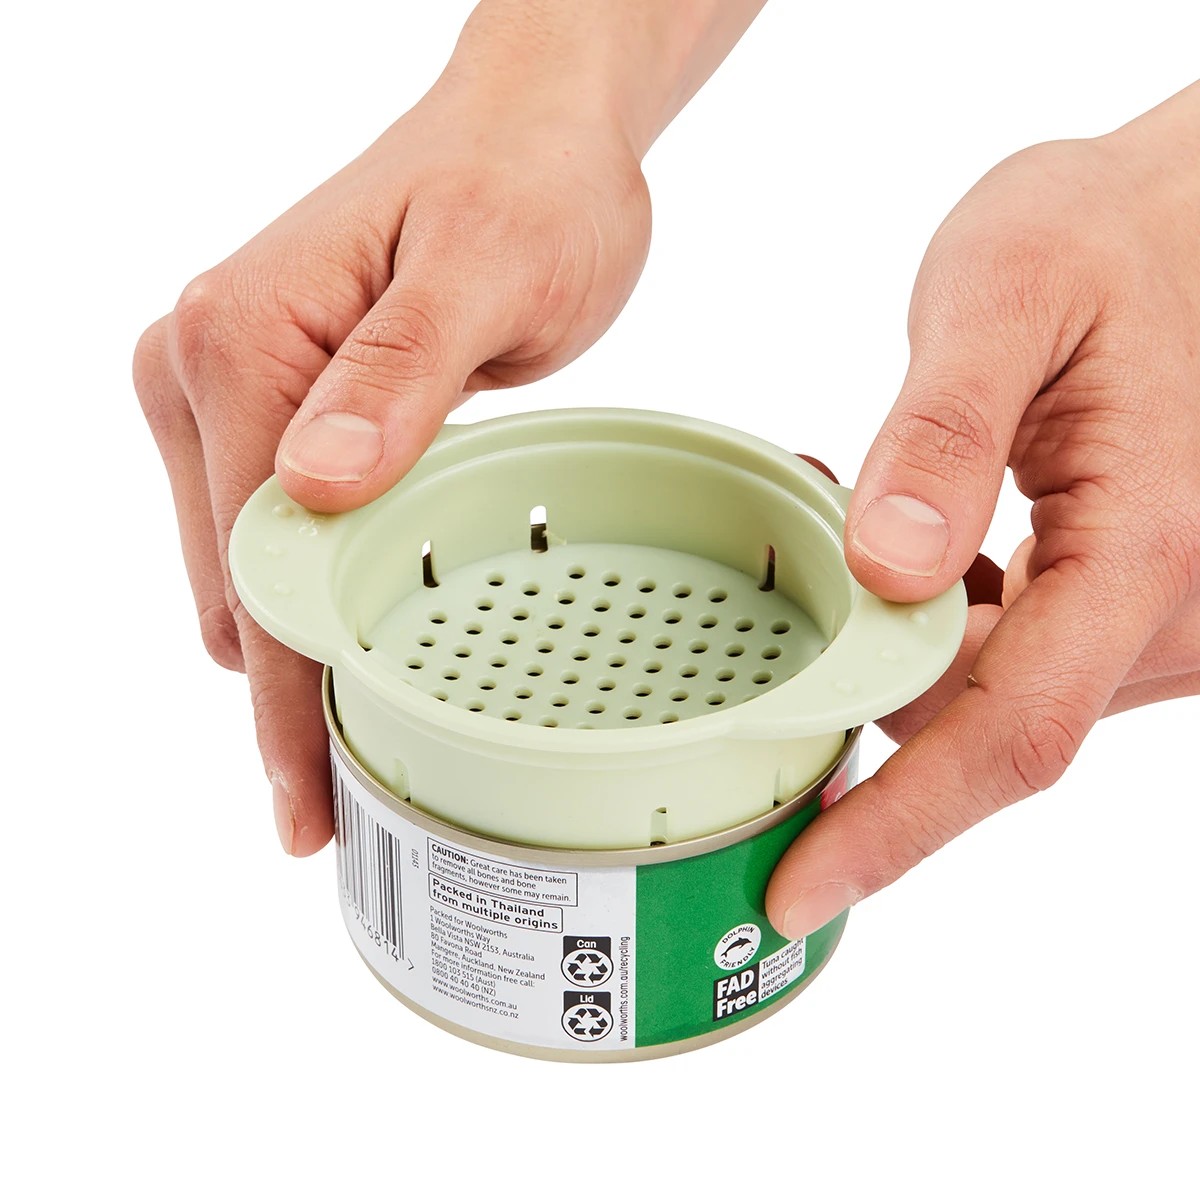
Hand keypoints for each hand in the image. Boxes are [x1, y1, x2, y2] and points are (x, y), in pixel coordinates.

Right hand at [135, 71, 650, 853]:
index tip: (307, 798)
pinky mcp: (283, 406)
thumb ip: (400, 371)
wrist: (535, 136)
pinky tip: (367, 643)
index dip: (281, 689)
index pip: (249, 558)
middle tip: (345, 798)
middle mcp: (210, 365)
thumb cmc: (526, 184)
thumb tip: (312, 480)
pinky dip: (319, 595)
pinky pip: (281, 532)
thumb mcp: (487, 267)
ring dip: (302, 648)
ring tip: (361, 742)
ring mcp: (239, 389)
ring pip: (249, 568)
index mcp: (240, 341)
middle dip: (285, 690)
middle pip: (233, 581)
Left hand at [767, 84, 1199, 937]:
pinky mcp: (1124, 597)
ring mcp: (1148, 612)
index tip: (796, 888)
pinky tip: (896, 550)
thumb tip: (887, 567)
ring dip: (892, 652)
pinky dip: (933, 630)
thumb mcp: (1011, 292)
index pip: (1005, 737)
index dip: (895, 827)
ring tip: (835, 537)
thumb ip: (945, 432)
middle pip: (977, 727)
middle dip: (857, 703)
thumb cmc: (1120, 233)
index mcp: (1137, 546)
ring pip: (988, 695)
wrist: (1196, 216)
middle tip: (772, 605)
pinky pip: (1012, 657)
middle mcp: (1159, 608)